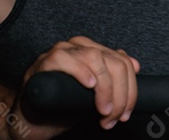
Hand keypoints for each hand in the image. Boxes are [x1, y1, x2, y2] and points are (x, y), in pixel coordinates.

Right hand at [16, 36, 139, 137]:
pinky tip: (88, 85)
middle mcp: (79, 46)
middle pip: (113, 61)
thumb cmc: (62, 105)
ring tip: (103, 111)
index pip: (123, 62)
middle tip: (114, 116)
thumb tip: (136, 65)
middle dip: (120, 93)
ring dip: (105, 89)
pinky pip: (64, 59)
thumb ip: (112, 78)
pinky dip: (80, 71)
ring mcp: (61, 51)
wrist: (32, 120)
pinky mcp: (43, 62)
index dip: (130, 89)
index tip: (126, 112)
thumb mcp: (95, 94)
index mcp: (93, 50)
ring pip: (94, 58)